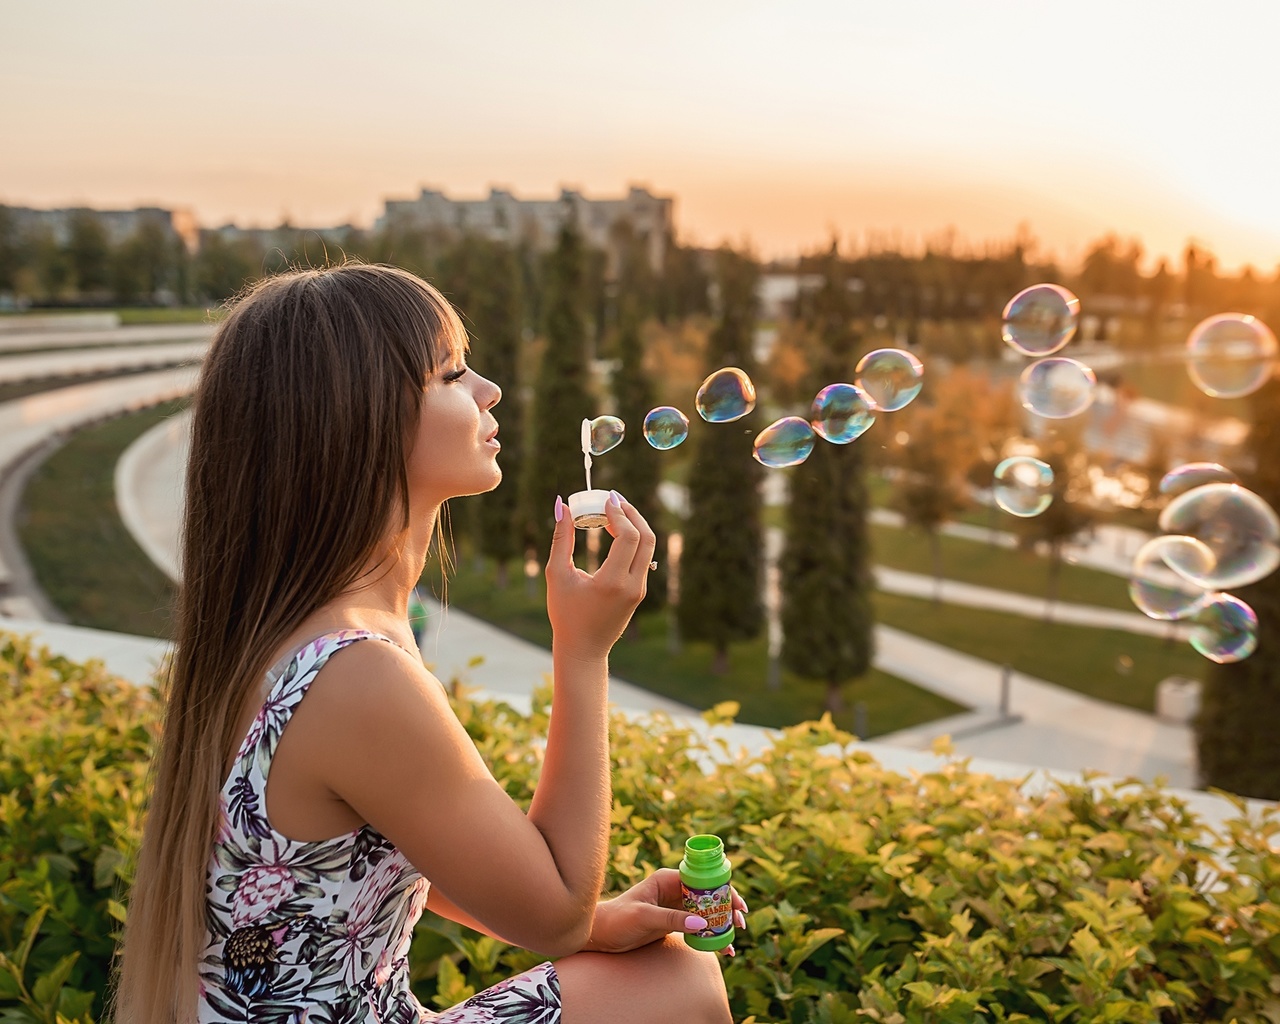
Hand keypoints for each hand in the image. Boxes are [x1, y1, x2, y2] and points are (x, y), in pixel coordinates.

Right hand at [545, 492, 655, 662]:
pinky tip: (615, 529)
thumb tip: (561, 506)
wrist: (584, 649)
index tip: (605, 499)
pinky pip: (643, 558)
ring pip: (648, 547)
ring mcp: (640, 590)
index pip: (628, 537)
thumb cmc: (565, 614)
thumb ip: (561, 538)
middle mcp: (632, 586)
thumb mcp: (558, 575)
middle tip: (614, 499)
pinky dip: (633, 540)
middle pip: (646, 538)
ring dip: (634, 525)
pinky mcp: (640, 592)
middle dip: (632, 514)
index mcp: (612, 582)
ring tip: (613, 511)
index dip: (619, 513)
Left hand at [582, 868, 748, 956]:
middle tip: (740, 924)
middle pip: (708, 895)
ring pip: (706, 911)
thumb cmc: (618, 919)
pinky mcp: (673, 921)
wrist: (601, 934)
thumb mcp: (644, 917)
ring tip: (734, 939)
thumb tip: (702, 923)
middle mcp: (674, 889)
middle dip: (726, 908)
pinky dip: (710, 934)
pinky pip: (697, 925)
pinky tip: (721, 948)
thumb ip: (672, 918)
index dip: (723, 890)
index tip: (737, 905)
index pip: (703, 880)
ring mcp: (675, 906)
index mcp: (668, 879)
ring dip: (721, 923)